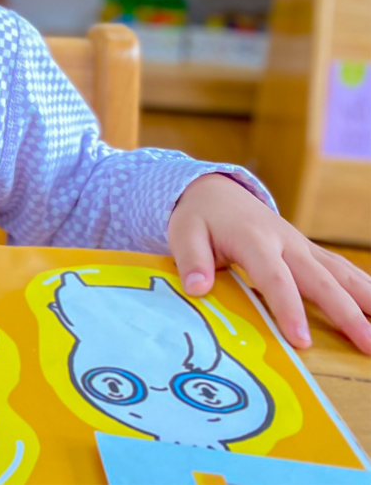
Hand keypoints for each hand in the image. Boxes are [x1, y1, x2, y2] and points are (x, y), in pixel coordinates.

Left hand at [169, 172, 370, 354]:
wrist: (218, 192)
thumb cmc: (199, 217)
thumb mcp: (183, 232)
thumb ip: (191, 259)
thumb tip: (197, 288)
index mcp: (254, 240)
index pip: (275, 278)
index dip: (289, 308)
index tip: (302, 341)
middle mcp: (286, 243)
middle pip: (321, 280)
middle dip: (346, 313)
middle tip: (368, 344)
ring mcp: (303, 247)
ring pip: (341, 274)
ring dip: (367, 300)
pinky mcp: (310, 252)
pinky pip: (343, 270)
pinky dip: (366, 287)